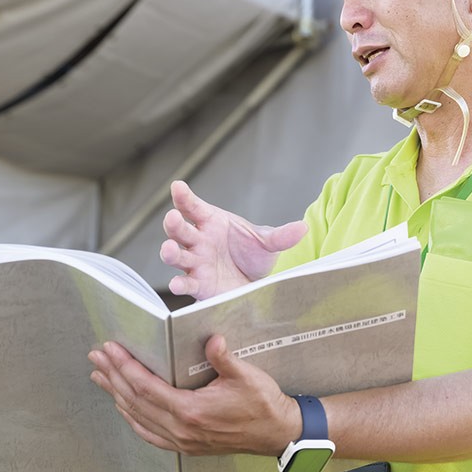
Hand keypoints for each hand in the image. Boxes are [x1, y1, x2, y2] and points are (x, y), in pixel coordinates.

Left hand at [88, 334, 300, 456]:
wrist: (278, 434)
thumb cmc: (263, 404)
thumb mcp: (246, 375)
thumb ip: (224, 358)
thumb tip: (212, 339)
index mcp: (191, 411)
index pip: (146, 386)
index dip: (125, 367)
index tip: (110, 349)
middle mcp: (181, 429)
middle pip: (135, 401)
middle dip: (113, 376)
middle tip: (96, 357)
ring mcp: (182, 440)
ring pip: (138, 417)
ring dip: (116, 395)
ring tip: (100, 376)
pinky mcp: (186, 446)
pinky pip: (149, 434)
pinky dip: (132, 418)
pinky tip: (123, 407)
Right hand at [160, 180, 306, 299]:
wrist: (256, 282)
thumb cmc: (253, 255)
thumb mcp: (268, 243)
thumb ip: (281, 236)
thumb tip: (302, 228)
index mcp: (211, 222)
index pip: (193, 206)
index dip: (184, 197)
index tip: (178, 187)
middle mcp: (199, 240)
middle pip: (179, 229)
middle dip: (174, 223)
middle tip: (172, 217)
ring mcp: (196, 262)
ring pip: (177, 254)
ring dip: (170, 252)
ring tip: (169, 249)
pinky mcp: (198, 284)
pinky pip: (186, 282)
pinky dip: (180, 283)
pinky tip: (178, 284)